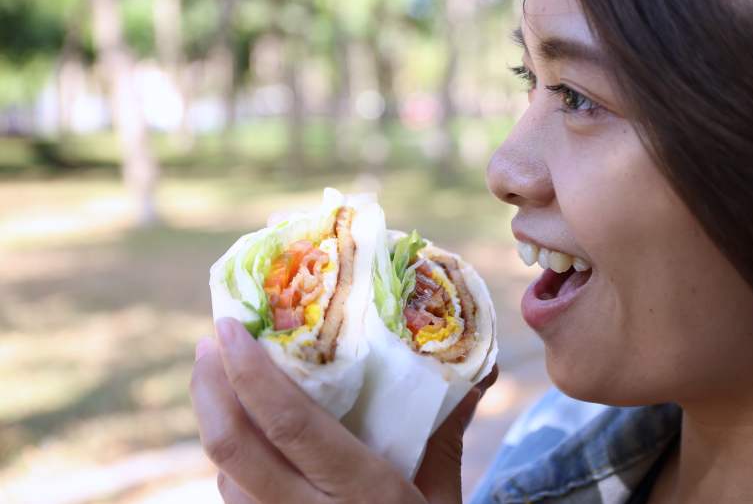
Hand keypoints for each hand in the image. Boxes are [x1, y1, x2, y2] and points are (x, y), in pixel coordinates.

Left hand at [190, 318, 495, 503]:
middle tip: (210, 342)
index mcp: (361, 494)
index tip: (231, 328)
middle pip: (234, 448)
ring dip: (213, 420)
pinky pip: (235, 499)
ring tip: (217, 375)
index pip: (290, 427)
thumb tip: (480, 367)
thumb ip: (447, 429)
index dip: (251, 374)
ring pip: (225, 475)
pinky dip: (231, 457)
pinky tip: (241, 429)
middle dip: (210, 388)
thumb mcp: (442, 491)